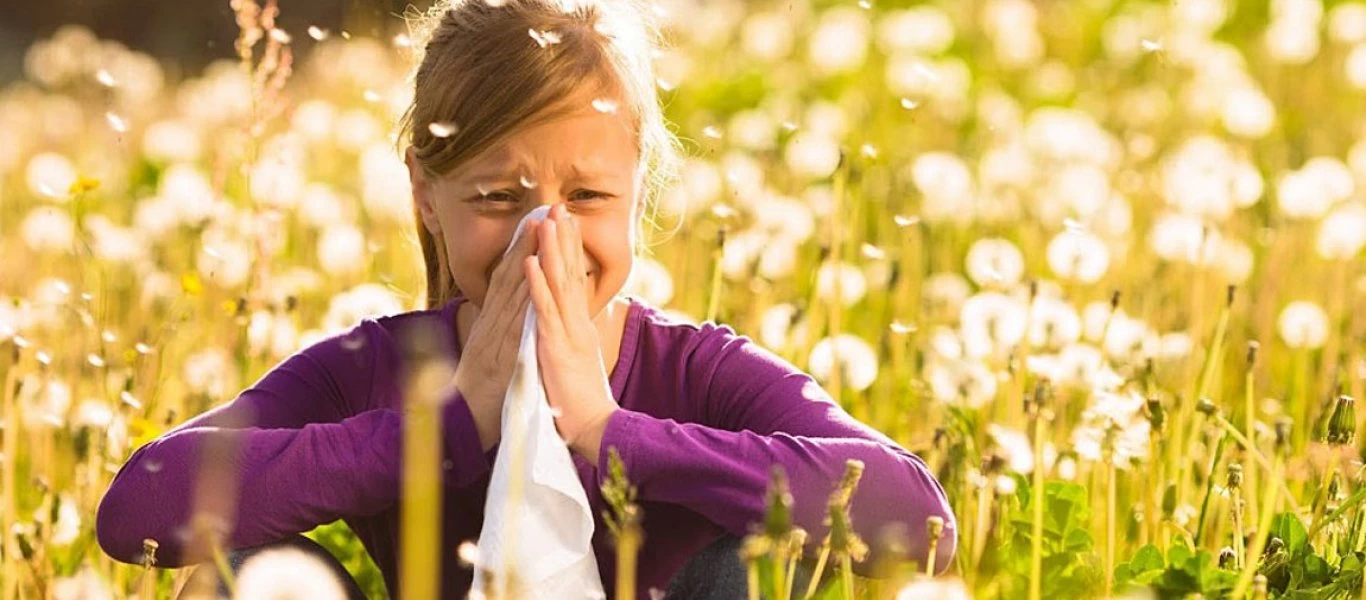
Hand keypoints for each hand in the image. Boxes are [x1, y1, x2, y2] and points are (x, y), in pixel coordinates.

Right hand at [453, 218, 539, 450]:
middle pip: (511, 275)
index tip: (538, 222)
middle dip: (527, 240)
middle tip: (543, 208)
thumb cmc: (480, 398)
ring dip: (525, 257)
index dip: (523, 249)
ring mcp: (494, 338)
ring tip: (540, 227)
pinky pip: (512, 323)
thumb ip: (501, 337)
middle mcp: (491, 325)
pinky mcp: (499, 357)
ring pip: (511, 290)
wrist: (460, 430)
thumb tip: (512, 320)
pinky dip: (522, 298)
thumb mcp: (493, 360)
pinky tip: (532, 277)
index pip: (510, 280)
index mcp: (493, 325)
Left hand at [523, 204, 618, 460]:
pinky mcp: (556, 347)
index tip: (565, 225)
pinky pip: (544, 311)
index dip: (570, 252)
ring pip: (559, 284)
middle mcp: (577, 324)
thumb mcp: (577, 363)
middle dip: (564, 239)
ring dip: (552, 250)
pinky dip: (537, 284)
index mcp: (580, 327)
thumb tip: (570, 328)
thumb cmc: (582, 402)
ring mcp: (568, 333)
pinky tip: (531, 261)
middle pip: (571, 273)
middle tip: (559, 207)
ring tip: (546, 221)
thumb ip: (573, 341)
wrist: (595, 428)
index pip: (575, 281)